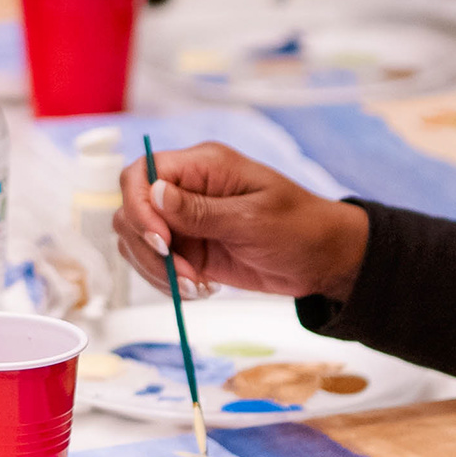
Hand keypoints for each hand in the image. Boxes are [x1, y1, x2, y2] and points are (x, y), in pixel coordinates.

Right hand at [114, 140, 368, 300]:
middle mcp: (187, 189)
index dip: (139, 206)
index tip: (160, 241)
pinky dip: (167, 281)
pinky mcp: (189, 248)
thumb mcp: (253, 220)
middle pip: (131, 208)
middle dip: (147, 246)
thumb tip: (154, 193)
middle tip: (182, 273)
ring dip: (156, 269)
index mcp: (203, 166)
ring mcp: (185, 220)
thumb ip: (200, 211)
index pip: (143, 173)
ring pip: (137, 239)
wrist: (324, 260)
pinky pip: (156, 263)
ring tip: (195, 286)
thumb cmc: (300, 228)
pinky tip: (199, 289)